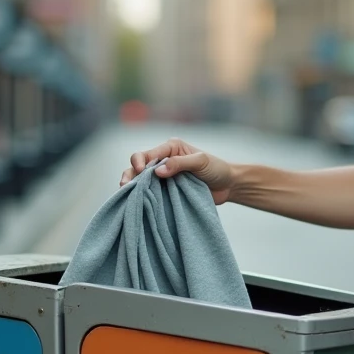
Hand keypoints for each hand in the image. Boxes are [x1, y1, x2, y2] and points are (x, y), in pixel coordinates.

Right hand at [120, 138, 234, 204]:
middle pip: (138, 166)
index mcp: (170, 148)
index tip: (140, 172)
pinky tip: (135, 204)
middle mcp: (163, 161)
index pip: (149, 153)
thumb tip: (157, 171)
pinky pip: (150, 194)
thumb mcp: (201, 162)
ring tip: (125, 196)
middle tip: (124, 186)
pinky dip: (142, 198)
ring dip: (133, 187)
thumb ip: (180, 163)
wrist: (228, 186)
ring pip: (141, 181)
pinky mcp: (166, 191)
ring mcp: (163, 177)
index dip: (140, 162)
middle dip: (130, 174)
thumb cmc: (217, 169)